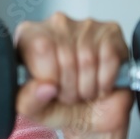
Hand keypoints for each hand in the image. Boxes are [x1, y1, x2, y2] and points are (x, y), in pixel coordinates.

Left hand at [13, 12, 133, 136]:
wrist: (86, 113)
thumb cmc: (56, 104)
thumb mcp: (34, 109)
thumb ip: (29, 101)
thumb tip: (45, 86)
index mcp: (28, 36)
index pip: (40, 47)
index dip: (50, 76)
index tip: (51, 89)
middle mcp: (56, 25)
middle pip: (66, 56)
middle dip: (69, 88)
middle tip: (69, 96)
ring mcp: (85, 26)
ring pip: (88, 59)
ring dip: (88, 87)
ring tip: (83, 92)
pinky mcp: (111, 32)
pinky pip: (110, 58)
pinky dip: (106, 81)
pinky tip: (100, 85)